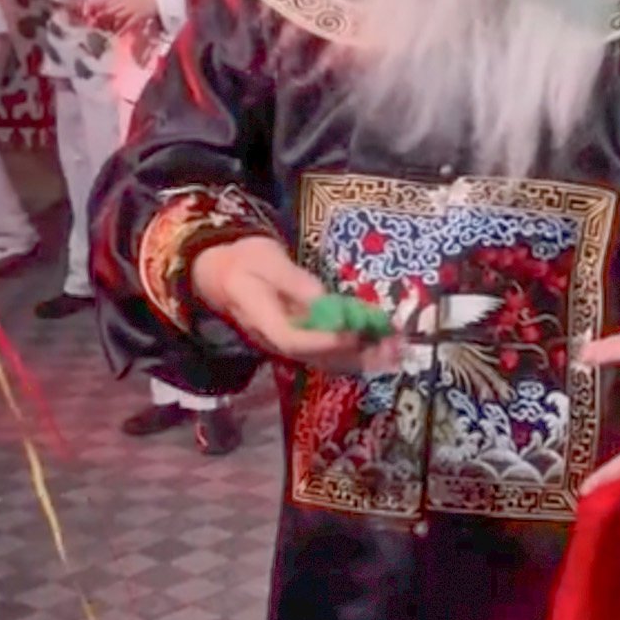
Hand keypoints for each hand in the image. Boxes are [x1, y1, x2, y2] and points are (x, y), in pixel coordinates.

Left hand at [92, 0, 159, 32]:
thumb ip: (123, 0)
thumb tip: (113, 6)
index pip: (108, 2)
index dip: (100, 7)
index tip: (94, 13)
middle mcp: (125, 2)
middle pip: (110, 9)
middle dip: (103, 16)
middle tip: (96, 23)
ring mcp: (132, 9)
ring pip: (118, 16)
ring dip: (112, 23)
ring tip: (108, 29)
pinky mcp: (139, 15)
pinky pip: (129, 23)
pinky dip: (123, 29)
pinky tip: (119, 34)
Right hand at [190, 238, 396, 373]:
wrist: (221, 274)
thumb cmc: (244, 260)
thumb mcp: (266, 259)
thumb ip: (294, 281)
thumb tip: (324, 301)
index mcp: (259, 317)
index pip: (291, 340)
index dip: (323, 341)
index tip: (354, 333)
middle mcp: (274, 339)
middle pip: (315, 358)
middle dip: (356, 354)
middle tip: (393, 347)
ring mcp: (287, 344)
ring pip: (326, 360)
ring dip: (364, 358)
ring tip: (398, 351)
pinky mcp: (300, 341)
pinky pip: (328, 354)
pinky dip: (358, 352)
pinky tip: (385, 348)